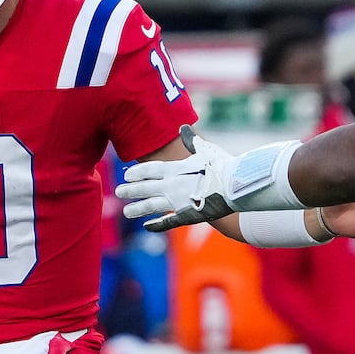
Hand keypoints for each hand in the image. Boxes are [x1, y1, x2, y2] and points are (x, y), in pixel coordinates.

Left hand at [117, 126, 242, 231]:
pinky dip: (157, 225)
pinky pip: (168, 221)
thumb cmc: (223, 165)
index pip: (150, 170)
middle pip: (145, 187)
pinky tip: (146, 227)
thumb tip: (184, 127)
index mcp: (175, 169)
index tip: (127, 175)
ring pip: (151, 205)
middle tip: (118, 192)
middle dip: (131, 190)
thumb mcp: (206, 149)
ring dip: (138, 208)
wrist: (236, 185)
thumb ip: (192, 140)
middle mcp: (171, 185)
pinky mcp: (187, 216)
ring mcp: (177, 202)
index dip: (137, 173)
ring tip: (126, 211)